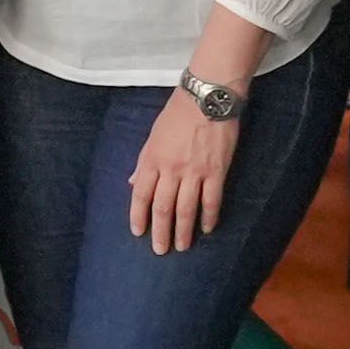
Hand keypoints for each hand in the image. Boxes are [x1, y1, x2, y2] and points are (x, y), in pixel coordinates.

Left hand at [129, 91, 240, 253]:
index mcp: (152, 159)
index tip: (138, 232)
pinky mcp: (216, 171)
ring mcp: (194, 171)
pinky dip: (209, 217)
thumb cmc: (177, 113)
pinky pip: (212, 199)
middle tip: (160, 250)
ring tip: (182, 246)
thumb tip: (134, 183)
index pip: (141, 194)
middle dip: (160, 231)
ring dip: (183, 230)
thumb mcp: (153, 135)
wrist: (207, 98)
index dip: (138, 215)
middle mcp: (171, 169)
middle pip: (163, 207)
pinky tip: (207, 228)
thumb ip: (144, 162)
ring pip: (186, 209)